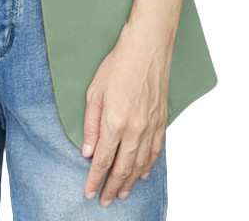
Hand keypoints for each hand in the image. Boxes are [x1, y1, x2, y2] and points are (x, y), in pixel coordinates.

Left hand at [80, 20, 169, 206]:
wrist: (147, 48)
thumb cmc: (119, 64)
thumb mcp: (94, 92)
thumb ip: (90, 124)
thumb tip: (87, 150)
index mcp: (115, 123)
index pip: (102, 161)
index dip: (95, 180)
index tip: (89, 193)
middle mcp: (134, 129)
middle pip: (122, 168)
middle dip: (112, 187)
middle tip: (105, 201)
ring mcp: (150, 127)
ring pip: (140, 164)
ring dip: (130, 181)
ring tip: (122, 193)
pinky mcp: (160, 121)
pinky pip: (155, 151)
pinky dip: (148, 165)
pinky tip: (142, 173)